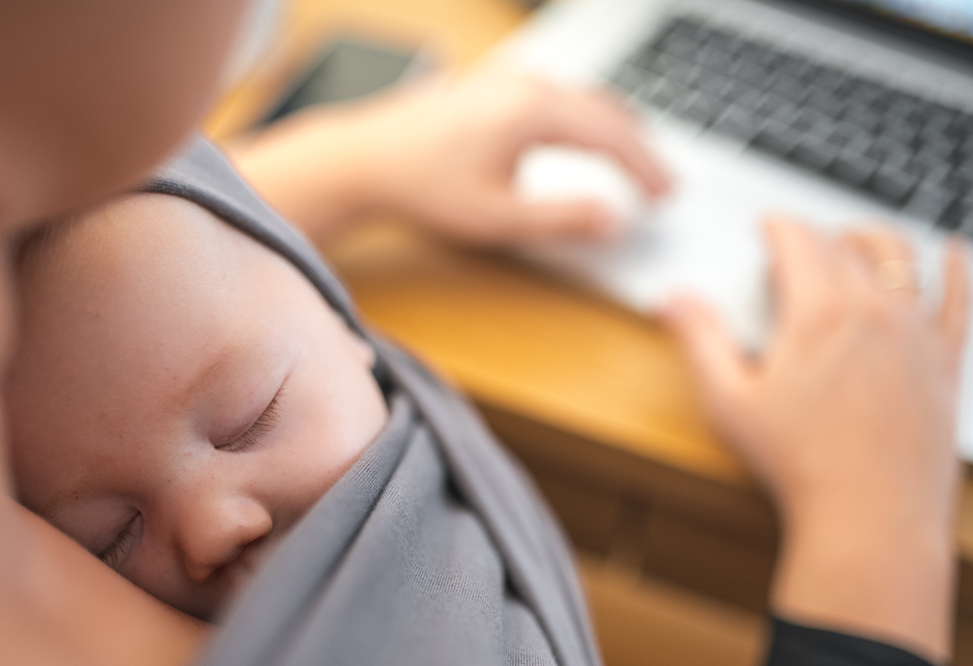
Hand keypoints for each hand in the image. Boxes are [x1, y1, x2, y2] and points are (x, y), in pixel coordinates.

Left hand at [228, 62, 668, 244]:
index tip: (665, 195)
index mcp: (534, 110)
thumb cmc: (421, 187)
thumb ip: (561, 220)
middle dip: (637, 148)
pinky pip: (555, 97)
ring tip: (633, 162)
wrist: (362, 160)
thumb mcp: (498, 218)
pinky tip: (581, 137)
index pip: (611, 136)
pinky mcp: (491, 87)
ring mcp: (507, 80)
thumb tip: (613, 221)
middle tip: (661, 184)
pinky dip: (582, 119)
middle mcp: (525, 84)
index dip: (645, 169)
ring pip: (581, 99)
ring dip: (612, 130)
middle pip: (604, 110)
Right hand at [664, 218, 967, 661]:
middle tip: (800, 243)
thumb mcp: (729, 402)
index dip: (777, 226)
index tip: (767, 226)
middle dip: (819, 234)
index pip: (798, 241)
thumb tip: (675, 299)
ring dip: (875, 238)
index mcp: (819, 313)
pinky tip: (950, 256)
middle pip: (848, 245)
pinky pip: (958, 298)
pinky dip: (954, 269)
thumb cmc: (798, 464)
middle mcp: (875, 310)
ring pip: (902, 259)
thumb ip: (701, 341)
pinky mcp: (943, 362)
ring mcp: (916, 334)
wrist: (869, 517)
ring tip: (858, 238)